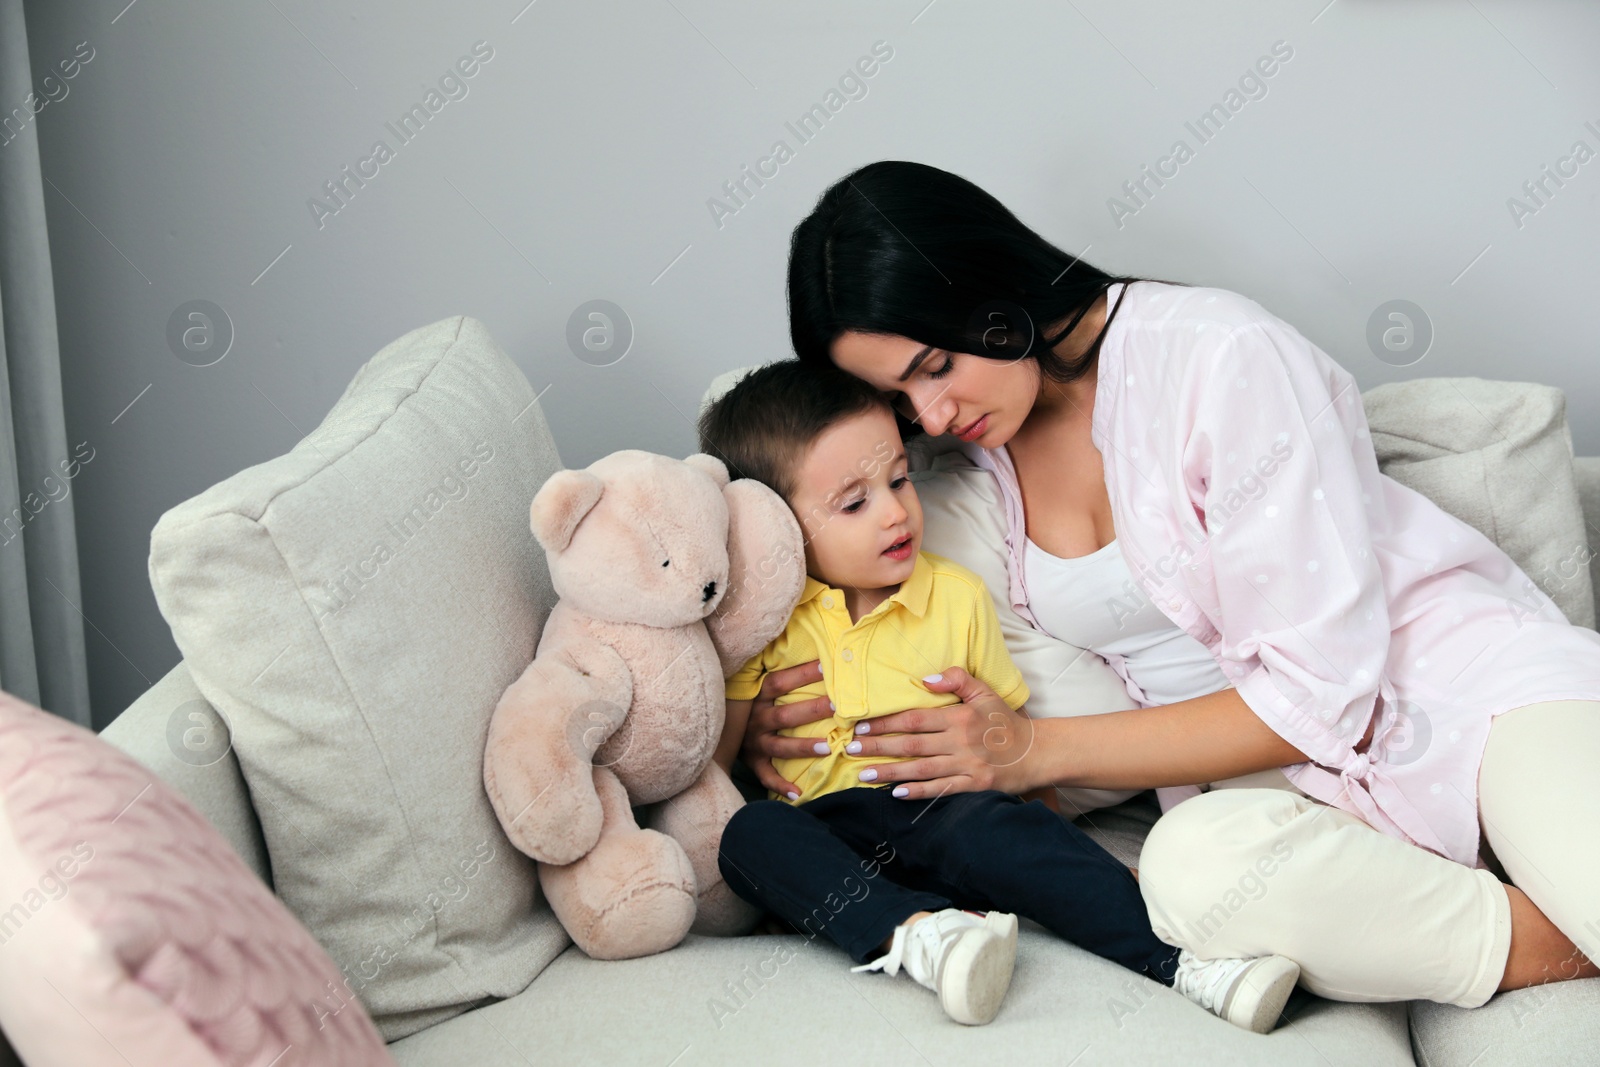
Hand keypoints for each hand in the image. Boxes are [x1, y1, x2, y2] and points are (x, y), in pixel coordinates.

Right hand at [741, 659, 832, 799]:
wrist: (717, 732)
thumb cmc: (749, 704)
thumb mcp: (756, 686)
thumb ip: (777, 672)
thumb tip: (809, 648)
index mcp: (756, 697)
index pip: (778, 682)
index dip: (800, 674)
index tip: (825, 664)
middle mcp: (755, 720)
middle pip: (784, 715)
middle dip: (812, 710)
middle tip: (837, 706)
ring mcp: (753, 743)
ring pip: (779, 746)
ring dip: (803, 747)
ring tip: (827, 746)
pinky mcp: (753, 762)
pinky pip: (766, 776)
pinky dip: (780, 785)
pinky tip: (798, 792)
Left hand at [848, 666, 1037, 799]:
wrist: (1037, 752)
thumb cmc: (1005, 722)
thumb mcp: (985, 692)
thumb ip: (957, 679)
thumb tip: (926, 679)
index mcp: (959, 717)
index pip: (914, 719)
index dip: (885, 722)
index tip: (861, 725)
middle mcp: (959, 741)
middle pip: (911, 745)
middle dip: (878, 746)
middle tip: (851, 749)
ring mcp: (966, 766)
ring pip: (920, 769)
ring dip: (889, 771)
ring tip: (863, 774)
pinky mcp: (973, 786)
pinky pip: (941, 790)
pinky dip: (918, 792)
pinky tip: (895, 793)